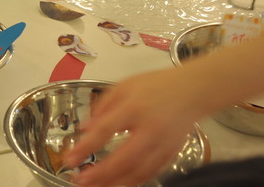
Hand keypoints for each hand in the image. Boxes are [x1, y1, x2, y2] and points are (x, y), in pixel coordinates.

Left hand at [64, 68, 201, 186]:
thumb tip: (84, 129)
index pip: (105, 130)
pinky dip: (134, 182)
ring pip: (138, 171)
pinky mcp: (172, 154)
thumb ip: (101, 107)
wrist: (193, 91)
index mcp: (134, 108)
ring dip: (115, 183)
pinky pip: (151, 173)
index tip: (70, 159)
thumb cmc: (155, 86)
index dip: (86, 147)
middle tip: (80, 181)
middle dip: (100, 174)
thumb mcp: (123, 87)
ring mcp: (163, 144)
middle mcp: (150, 129)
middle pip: (123, 158)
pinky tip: (118, 184)